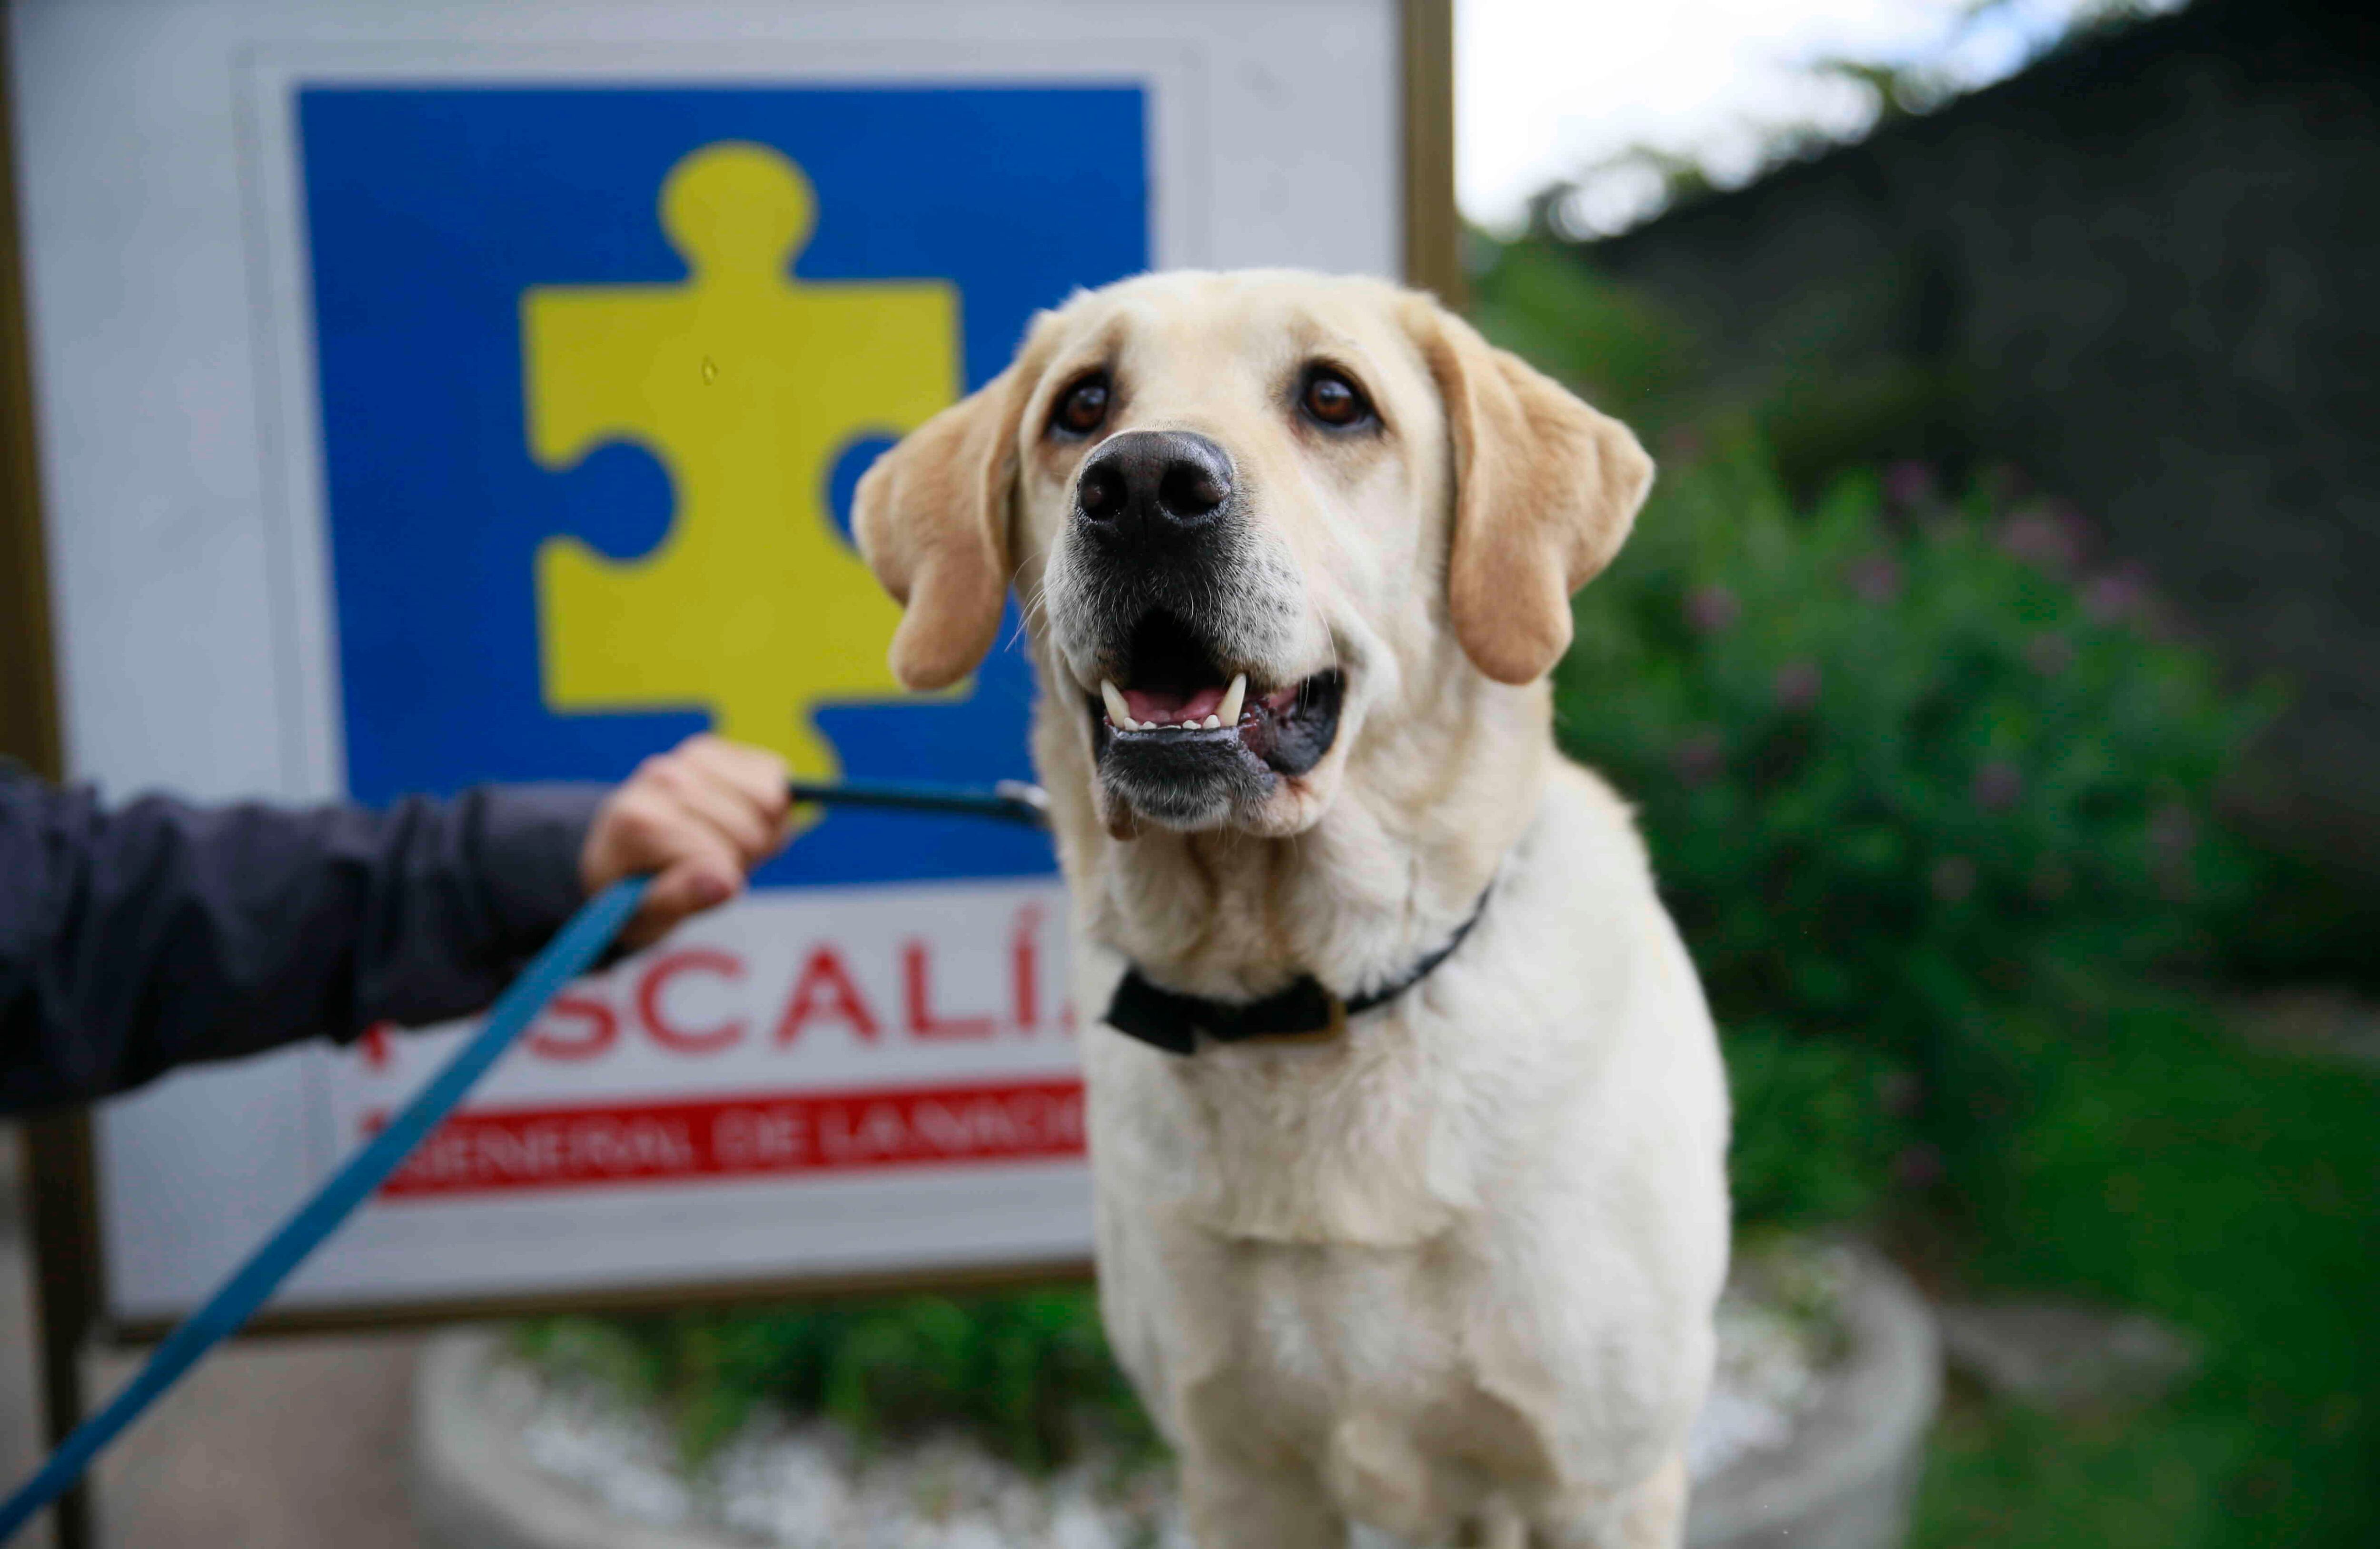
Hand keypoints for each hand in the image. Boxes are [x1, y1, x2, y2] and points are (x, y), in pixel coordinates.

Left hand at [579, 735, 790, 948]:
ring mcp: (688, 757)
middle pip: (751, 833)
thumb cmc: (634, 888)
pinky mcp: (716, 748)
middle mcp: (662, 779)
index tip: (697, 885)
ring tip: (724, 839)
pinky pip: (773, 775)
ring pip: (769, 803)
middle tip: (711, 861)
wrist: (617, 849)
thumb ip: (683, 897)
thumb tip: (725, 883)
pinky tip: (740, 812)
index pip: (721, 863)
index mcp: (641, 821)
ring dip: (760, 831)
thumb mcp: (648, 911)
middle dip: (743, 858)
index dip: (724, 884)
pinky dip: (770, 802)